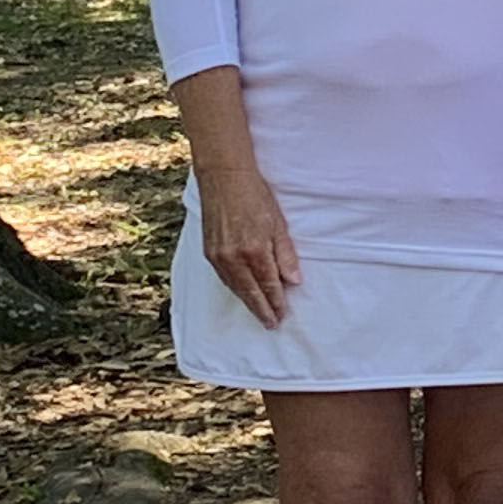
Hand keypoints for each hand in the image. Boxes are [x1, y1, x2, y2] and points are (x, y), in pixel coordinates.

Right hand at [197, 161, 301, 327]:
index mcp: (255, 250)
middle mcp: (233, 257)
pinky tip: (242, 292)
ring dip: (247, 301)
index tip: (282, 315)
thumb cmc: (256, 197)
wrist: (224, 179)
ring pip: (235, 286)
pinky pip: (224, 277)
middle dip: (262, 309)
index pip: (269, 285)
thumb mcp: (279, 224)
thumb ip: (285, 254)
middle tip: (271, 324)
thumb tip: (293, 280)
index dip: (276, 301)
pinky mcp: (208, 252)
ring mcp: (218, 256)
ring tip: (259, 312)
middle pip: (250, 291)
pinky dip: (235, 288)